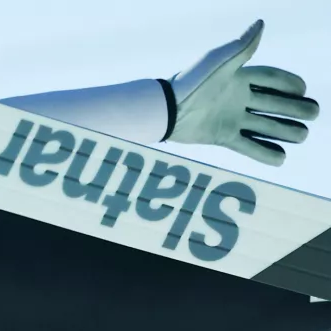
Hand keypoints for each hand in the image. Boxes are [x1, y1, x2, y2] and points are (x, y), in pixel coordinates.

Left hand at [166, 19, 319, 165]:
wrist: (166, 109)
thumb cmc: (191, 81)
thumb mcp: (219, 62)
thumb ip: (242, 47)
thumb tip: (260, 24)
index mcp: (239, 78)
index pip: (272, 79)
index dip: (290, 84)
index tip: (304, 90)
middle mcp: (237, 98)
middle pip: (274, 104)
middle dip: (296, 109)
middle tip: (313, 114)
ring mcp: (230, 118)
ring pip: (265, 126)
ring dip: (285, 131)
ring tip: (302, 135)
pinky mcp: (221, 136)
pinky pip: (248, 146)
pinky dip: (264, 152)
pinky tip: (281, 159)